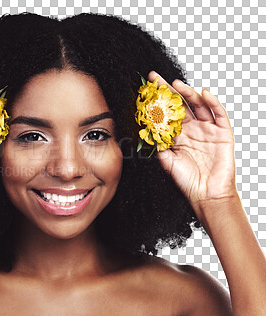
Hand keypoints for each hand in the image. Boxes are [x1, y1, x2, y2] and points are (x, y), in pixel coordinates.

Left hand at [147, 71, 236, 218]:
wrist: (205, 194)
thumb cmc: (186, 180)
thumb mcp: (166, 161)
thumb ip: (158, 145)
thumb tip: (145, 130)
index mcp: (178, 134)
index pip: (167, 113)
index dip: (158, 100)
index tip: (147, 88)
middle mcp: (192, 129)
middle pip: (181, 104)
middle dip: (169, 91)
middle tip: (157, 78)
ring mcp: (208, 129)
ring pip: (198, 105)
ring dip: (188, 93)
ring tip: (176, 84)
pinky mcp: (222, 133)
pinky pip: (218, 114)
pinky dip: (212, 103)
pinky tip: (204, 93)